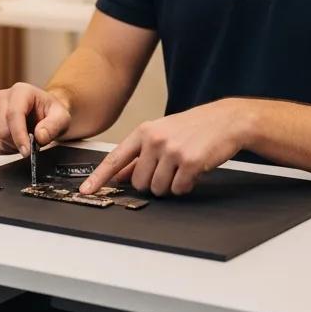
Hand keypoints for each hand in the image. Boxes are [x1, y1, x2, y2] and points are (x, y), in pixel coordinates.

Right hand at [0, 82, 71, 154]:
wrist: (44, 112)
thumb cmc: (52, 112)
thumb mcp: (62, 117)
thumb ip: (54, 126)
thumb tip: (40, 136)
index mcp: (21, 91)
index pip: (14, 114)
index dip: (19, 135)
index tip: (27, 151)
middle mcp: (4, 97)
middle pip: (3, 128)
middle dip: (18, 143)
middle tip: (32, 144)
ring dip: (13, 146)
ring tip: (26, 139)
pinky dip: (6, 148)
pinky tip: (17, 141)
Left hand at [79, 99, 248, 196]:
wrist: (224, 120)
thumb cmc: (191, 128)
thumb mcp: (161, 134)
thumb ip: (139, 154)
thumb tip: (118, 175)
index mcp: (143, 131)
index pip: (115, 158)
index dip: (99, 177)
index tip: (86, 190)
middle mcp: (154, 140)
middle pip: (138, 182)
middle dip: (152, 182)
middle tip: (167, 169)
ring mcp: (171, 150)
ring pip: (157, 188)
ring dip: (170, 185)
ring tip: (181, 167)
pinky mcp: (188, 162)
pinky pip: (178, 190)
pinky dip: (185, 186)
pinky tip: (192, 170)